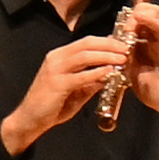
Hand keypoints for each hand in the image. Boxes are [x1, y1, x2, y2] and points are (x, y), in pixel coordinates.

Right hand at [0, 36, 129, 153]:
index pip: (87, 42)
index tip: (124, 44)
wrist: (31, 118)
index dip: (106, 41)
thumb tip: (110, 74)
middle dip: (109, 45)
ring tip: (123, 59)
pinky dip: (96, 72)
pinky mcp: (56, 83)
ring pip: (84, 56)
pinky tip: (109, 72)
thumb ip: (92, 80)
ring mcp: (55, 69)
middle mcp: (57, 58)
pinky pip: (79, 75)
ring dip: (106, 56)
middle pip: (87, 44)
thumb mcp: (77, 89)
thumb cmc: (53, 104)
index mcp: (61, 56)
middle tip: (127, 48)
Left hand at [126, 5, 158, 127]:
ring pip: (158, 29)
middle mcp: (154, 46)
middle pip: (147, 24)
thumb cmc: (155, 93)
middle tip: (128, 23)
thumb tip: (110, 47)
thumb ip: (124, 62)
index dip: (127, 23)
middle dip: (136, 18)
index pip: (135, 29)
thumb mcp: (133, 76)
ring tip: (139, 16)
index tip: (119, 26)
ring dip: (149, 20)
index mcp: (142, 49)